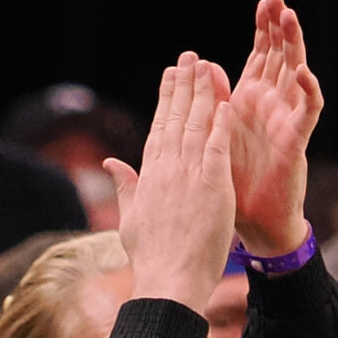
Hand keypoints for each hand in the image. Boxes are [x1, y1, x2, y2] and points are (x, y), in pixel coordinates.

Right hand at [104, 54, 235, 316]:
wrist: (169, 280)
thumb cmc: (152, 256)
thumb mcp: (130, 217)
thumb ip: (125, 185)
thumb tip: (110, 162)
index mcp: (149, 175)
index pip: (159, 127)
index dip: (166, 99)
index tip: (170, 75)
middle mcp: (167, 168)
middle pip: (176, 117)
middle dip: (184, 85)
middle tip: (189, 57)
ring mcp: (189, 174)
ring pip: (197, 124)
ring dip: (203, 92)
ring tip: (207, 65)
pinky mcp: (212, 184)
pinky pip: (218, 145)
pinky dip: (221, 122)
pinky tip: (227, 99)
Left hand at [226, 0, 322, 257]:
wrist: (254, 223)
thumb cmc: (234, 183)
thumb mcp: (214, 135)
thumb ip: (212, 101)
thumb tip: (203, 65)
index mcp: (251, 101)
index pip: (261, 55)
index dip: (264, 29)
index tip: (264, 1)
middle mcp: (272, 104)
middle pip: (280, 56)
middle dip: (280, 27)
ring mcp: (286, 119)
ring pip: (295, 74)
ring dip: (294, 46)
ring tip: (290, 18)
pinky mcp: (296, 140)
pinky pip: (306, 112)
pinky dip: (309, 92)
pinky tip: (305, 72)